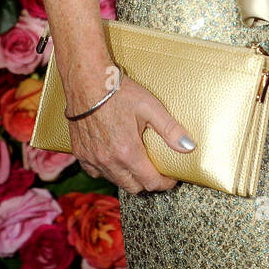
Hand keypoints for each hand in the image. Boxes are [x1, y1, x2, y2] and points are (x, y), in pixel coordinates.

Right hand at [68, 73, 194, 193]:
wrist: (86, 81)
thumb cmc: (119, 92)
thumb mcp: (150, 107)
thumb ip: (170, 129)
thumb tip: (189, 147)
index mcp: (127, 152)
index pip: (150, 182)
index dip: (164, 183)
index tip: (171, 177)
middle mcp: (108, 160)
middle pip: (133, 187)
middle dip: (148, 183)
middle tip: (156, 170)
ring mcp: (91, 159)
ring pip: (115, 181)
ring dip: (128, 177)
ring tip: (138, 164)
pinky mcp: (80, 153)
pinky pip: (96, 172)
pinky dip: (108, 170)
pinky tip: (115, 158)